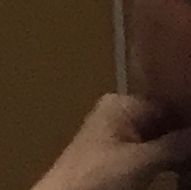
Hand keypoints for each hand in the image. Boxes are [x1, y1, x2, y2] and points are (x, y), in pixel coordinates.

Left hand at [33, 94, 190, 189]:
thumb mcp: (140, 160)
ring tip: (190, 168)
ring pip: (161, 142)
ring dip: (179, 154)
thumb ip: (174, 145)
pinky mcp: (122, 159)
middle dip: (185, 139)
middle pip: (165, 124)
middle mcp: (121, 115)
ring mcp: (121, 137)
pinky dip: (169, 163)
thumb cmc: (98, 174)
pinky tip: (183, 174)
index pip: (167, 105)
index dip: (188, 120)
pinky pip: (153, 156)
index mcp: (121, 105)